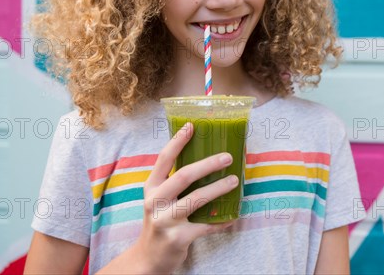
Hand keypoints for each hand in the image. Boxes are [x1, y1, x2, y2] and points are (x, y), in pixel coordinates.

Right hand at [134, 122, 238, 272]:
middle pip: (184, 176)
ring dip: (219, 188)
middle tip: (228, 157)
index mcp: (151, 188)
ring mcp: (166, 221)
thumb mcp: (158, 199)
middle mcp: (155, 202)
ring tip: (235, 180)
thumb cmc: (159, 221)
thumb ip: (172, 182)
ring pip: (197, 199)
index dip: (177, 141)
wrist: (148, 258)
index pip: (163, 159)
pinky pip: (206, 226)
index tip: (192, 126)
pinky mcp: (178, 238)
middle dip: (208, 164)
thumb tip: (204, 158)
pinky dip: (222, 220)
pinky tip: (233, 214)